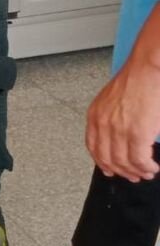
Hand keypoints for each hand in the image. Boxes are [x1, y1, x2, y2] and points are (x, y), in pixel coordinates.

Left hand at [86, 56, 159, 181]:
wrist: (148, 69)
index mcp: (95, 116)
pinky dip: (146, 167)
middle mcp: (102, 124)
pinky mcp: (137, 133)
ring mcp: (118, 130)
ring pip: (123, 162)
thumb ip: (110, 117)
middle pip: (107, 158)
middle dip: (121, 171)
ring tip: (146, 173)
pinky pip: (139, 160)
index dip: (102, 162)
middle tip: (133, 176)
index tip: (110, 170)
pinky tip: (152, 168)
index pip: (93, 147)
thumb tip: (118, 136)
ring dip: (136, 172)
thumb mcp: (112, 100)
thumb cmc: (136, 80)